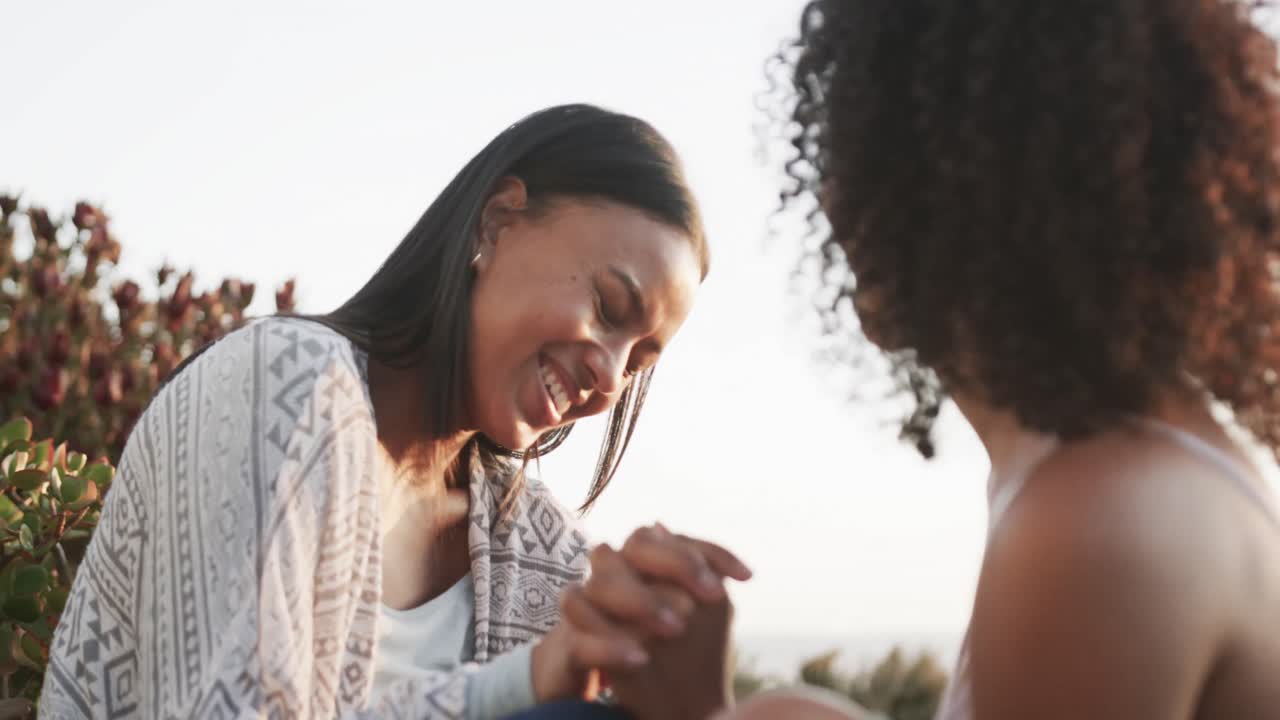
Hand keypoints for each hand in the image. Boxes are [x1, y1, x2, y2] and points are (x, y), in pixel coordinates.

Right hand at [533, 524, 750, 706]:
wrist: (620, 697)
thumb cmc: (662, 651)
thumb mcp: (696, 622)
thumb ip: (707, 589)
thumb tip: (722, 571)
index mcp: (645, 563)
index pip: (674, 537)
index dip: (711, 552)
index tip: (746, 578)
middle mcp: (615, 571)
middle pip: (637, 542)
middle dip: (676, 564)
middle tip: (710, 597)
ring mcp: (587, 602)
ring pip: (602, 580)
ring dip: (642, 601)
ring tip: (676, 629)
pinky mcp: (568, 640)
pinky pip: (580, 633)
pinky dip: (609, 642)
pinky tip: (641, 657)